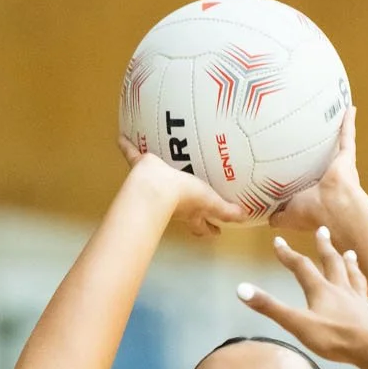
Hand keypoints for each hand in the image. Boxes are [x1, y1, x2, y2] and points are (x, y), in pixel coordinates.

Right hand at [119, 140, 247, 238]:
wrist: (157, 186)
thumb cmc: (185, 195)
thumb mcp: (211, 202)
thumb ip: (226, 210)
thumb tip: (245, 217)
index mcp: (191, 210)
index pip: (202, 224)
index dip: (209, 229)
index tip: (216, 231)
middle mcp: (174, 202)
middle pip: (183, 209)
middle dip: (190, 210)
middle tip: (196, 203)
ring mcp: (156, 185)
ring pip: (159, 183)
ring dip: (159, 178)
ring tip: (163, 167)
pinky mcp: (141, 168)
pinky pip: (133, 154)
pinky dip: (127, 146)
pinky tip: (122, 137)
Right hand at [239, 228, 367, 364]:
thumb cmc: (332, 337)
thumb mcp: (296, 323)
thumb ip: (270, 307)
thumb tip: (241, 289)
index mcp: (321, 290)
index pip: (302, 267)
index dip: (288, 254)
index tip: (278, 241)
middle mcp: (342, 290)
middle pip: (333, 264)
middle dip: (326, 247)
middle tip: (323, 231)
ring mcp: (361, 303)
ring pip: (356, 279)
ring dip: (352, 265)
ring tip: (351, 253)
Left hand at [269, 104, 363, 233]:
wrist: (334, 209)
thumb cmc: (312, 213)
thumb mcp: (288, 216)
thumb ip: (278, 216)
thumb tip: (267, 219)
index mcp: (314, 193)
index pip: (305, 180)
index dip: (299, 171)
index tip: (291, 159)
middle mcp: (327, 179)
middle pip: (320, 160)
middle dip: (315, 149)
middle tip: (306, 131)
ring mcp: (339, 168)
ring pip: (335, 146)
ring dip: (335, 131)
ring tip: (328, 114)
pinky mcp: (346, 158)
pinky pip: (347, 136)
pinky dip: (349, 123)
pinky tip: (348, 108)